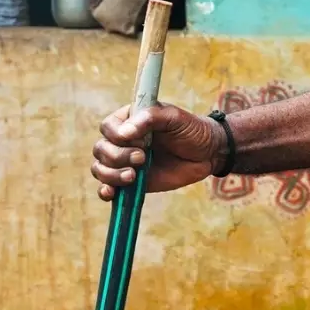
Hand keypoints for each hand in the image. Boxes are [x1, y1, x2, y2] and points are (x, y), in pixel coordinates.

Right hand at [91, 103, 223, 200]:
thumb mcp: (174, 117)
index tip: (140, 140)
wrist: (208, 153)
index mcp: (129, 120)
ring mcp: (125, 162)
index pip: (107, 127)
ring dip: (111, 174)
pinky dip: (105, 191)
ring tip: (133, 176)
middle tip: (142, 158)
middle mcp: (123, 141)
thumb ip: (150, 118)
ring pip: (100, 169)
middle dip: (117, 156)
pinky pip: (108, 188)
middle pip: (101, 149)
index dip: (117, 135)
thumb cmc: (191, 130)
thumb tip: (124, 133)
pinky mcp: (130, 181)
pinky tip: (111, 192)